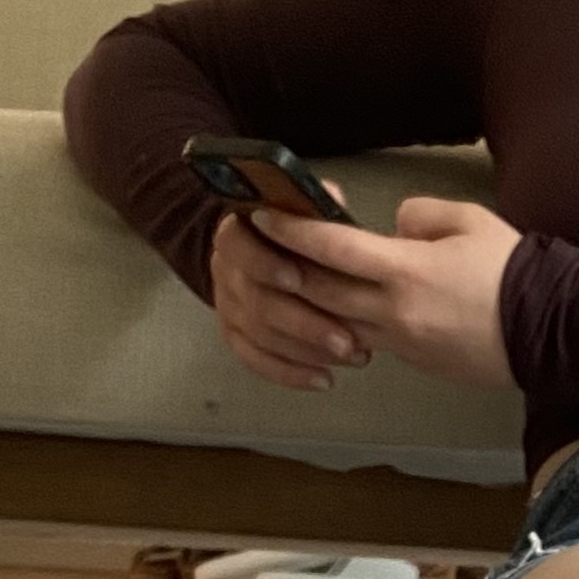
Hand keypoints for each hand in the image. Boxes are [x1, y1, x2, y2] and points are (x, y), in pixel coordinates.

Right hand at [210, 208, 368, 390]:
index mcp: (239, 229)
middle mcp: (225, 268)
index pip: (237, 243)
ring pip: (260, 334)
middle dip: (304, 323)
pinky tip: (324, 381)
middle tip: (347, 340)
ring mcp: (227, 305)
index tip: (296, 277)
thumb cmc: (304, 230)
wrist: (276, 254)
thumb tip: (330, 197)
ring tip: (352, 357)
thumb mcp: (311, 209)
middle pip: (255, 300)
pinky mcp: (236, 335)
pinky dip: (289, 373)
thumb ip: (317, 205)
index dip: (264, 261)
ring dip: (307, 350)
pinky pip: (256, 360)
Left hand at [229, 197, 519, 392]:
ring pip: (332, 323)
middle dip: (282, 267)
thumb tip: (393, 226)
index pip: (331, 248)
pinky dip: (340, 324)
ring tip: (288, 279)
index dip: (291, 230)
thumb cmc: (514, 272)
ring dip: (305, 302)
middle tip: (259, 246)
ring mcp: (400, 342)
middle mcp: (392, 311)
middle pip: (317, 291)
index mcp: (405, 271)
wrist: (552, 333)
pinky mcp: (412, 360)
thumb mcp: (470, 221)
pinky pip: (363, 340)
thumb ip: (421, 216)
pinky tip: (335, 309)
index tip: (264, 214)